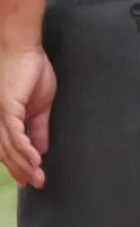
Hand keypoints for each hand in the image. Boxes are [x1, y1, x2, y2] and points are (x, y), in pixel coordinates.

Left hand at [0, 48, 55, 188]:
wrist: (25, 49)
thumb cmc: (31, 70)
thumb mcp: (40, 104)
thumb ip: (38, 127)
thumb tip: (41, 148)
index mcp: (4, 121)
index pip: (8, 149)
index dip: (18, 165)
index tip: (31, 178)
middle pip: (6, 153)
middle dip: (21, 170)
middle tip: (36, 183)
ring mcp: (0, 116)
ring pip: (9, 148)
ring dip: (24, 165)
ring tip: (37, 176)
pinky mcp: (6, 109)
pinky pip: (15, 136)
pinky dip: (25, 150)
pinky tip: (35, 159)